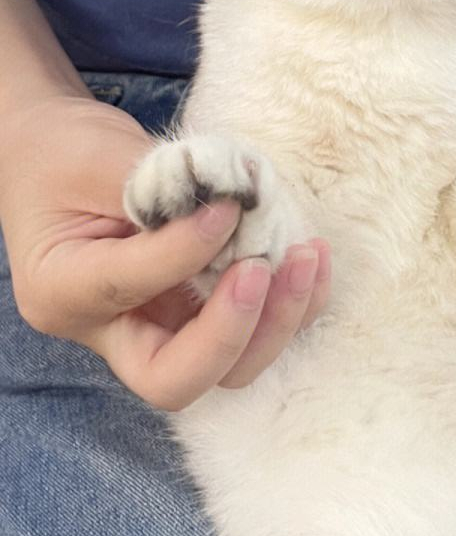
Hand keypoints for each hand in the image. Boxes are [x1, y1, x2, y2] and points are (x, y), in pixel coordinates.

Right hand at [0, 94, 330, 409]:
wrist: (62, 158)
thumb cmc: (66, 157)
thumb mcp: (94, 158)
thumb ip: (158, 186)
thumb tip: (234, 204)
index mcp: (63, 292)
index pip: (127, 289)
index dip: (185, 251)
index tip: (228, 205)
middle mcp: (111, 331)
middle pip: (177, 379)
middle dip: (234, 332)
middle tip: (265, 267)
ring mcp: (162, 330)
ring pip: (230, 369)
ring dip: (278, 319)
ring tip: (306, 254)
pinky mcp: (203, 315)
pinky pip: (257, 332)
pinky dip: (294, 303)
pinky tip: (313, 255)